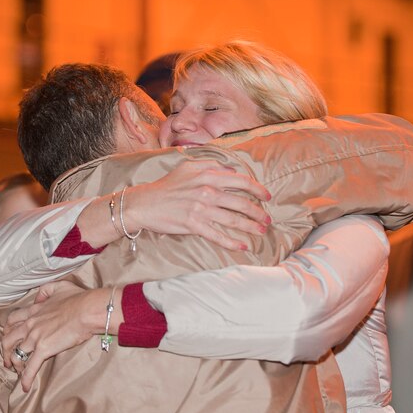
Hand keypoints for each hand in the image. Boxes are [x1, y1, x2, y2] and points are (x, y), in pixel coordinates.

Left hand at [0, 282, 114, 391]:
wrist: (88, 310)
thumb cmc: (79, 298)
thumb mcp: (60, 287)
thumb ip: (45, 290)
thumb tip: (38, 298)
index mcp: (34, 310)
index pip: (12, 320)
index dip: (8, 330)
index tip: (9, 336)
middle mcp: (30, 324)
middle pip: (8, 339)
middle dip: (5, 350)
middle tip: (7, 358)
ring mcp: (35, 338)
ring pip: (16, 354)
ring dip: (15, 365)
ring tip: (18, 372)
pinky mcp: (43, 350)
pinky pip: (30, 367)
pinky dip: (26, 378)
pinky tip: (25, 387)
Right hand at [127, 159, 270, 250]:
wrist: (144, 203)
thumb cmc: (167, 186)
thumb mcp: (188, 167)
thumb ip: (210, 166)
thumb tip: (230, 171)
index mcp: (207, 175)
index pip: (241, 181)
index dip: (257, 189)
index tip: (266, 196)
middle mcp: (207, 191)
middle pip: (241, 202)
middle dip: (258, 212)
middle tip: (267, 219)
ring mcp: (201, 209)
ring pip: (233, 220)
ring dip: (250, 227)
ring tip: (261, 231)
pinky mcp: (193, 225)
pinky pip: (217, 235)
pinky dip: (232, 242)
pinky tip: (243, 246)